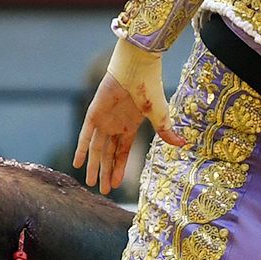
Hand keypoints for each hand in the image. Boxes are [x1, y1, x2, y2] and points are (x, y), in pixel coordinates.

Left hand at [75, 40, 182, 194]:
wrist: (137, 68)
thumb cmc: (149, 88)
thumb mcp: (158, 114)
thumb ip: (165, 131)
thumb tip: (182, 144)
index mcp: (129, 127)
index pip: (122, 153)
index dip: (119, 169)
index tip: (116, 186)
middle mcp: (115, 126)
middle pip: (108, 154)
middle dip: (106, 172)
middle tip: (102, 191)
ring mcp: (103, 120)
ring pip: (96, 148)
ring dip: (94, 165)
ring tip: (90, 182)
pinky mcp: (94, 113)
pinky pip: (85, 135)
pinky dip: (81, 148)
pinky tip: (78, 163)